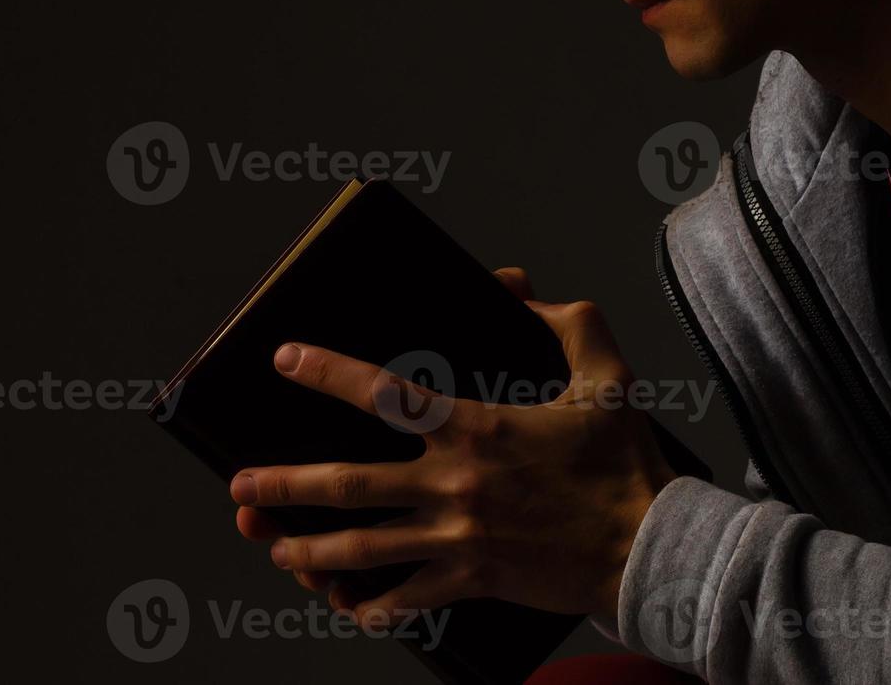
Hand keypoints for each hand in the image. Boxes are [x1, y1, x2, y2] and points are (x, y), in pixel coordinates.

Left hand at [230, 267, 677, 626]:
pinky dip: (371, 604)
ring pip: (362, 547)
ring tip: (271, 547)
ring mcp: (458, 538)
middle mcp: (454, 483)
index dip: (327, 371)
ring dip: (308, 549)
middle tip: (241, 486)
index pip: (384, 393)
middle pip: (350, 485)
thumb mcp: (606, 375)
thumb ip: (565, 321)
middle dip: (285, 485)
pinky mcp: (472, 580)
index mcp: (476, 427)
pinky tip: (344, 603)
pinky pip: (407, 598)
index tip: (284, 359)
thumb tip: (518, 286)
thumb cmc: (625, 462)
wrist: (650, 547)